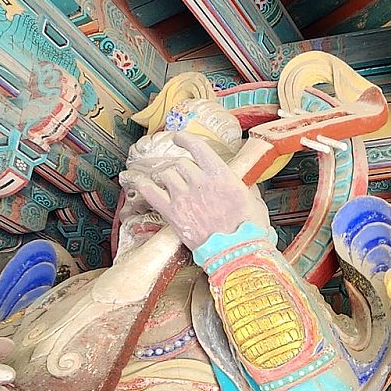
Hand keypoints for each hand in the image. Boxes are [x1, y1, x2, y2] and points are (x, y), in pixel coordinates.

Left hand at [120, 131, 267, 250]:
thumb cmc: (249, 230)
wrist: (237, 253)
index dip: (185, 139)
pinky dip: (141, 184)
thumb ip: (244, 188)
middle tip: (181, 175)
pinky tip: (135, 181)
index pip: (197, 147)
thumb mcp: (254, 202)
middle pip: (180, 163)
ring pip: (165, 175)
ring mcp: (184, 197)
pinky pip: (150, 192)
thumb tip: (242, 185)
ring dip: (165, 177)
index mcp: (221, 175)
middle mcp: (200, 182)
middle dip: (180, 168)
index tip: (179, 138)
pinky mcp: (173, 214)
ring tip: (167, 183)